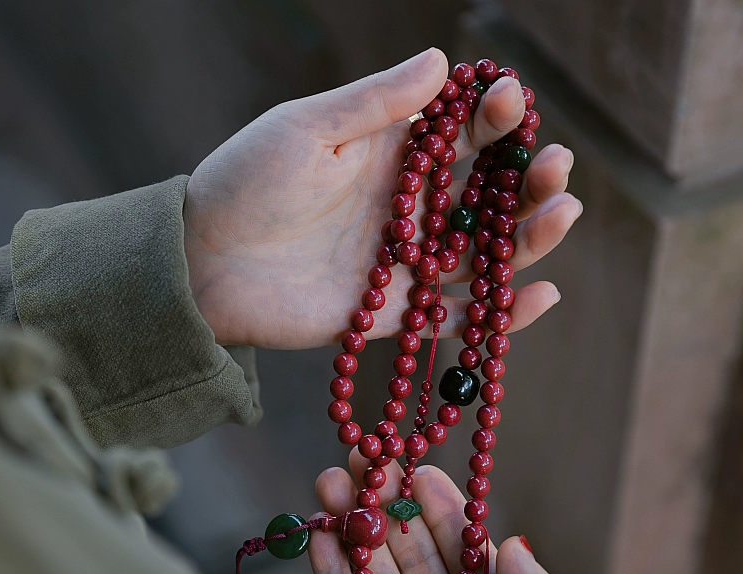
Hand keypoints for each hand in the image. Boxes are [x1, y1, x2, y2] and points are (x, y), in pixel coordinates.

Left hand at [184, 49, 580, 348]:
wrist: (204, 264)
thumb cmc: (247, 183)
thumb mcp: (307, 128)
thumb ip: (374, 104)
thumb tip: (441, 61)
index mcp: (389, 157)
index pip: (459, 134)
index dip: (492, 117)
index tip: (511, 102)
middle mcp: (407, 210)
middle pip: (485, 196)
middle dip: (526, 180)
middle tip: (557, 166)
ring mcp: (404, 264)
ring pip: (481, 254)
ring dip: (527, 238)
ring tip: (564, 211)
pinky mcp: (393, 314)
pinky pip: (455, 315)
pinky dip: (498, 312)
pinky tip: (543, 294)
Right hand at [310, 453, 594, 573]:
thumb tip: (511, 543)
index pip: (466, 555)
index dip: (443, 511)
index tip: (420, 470)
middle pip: (414, 557)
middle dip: (391, 508)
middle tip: (369, 462)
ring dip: (353, 527)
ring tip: (334, 481)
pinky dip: (329, 570)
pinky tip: (321, 529)